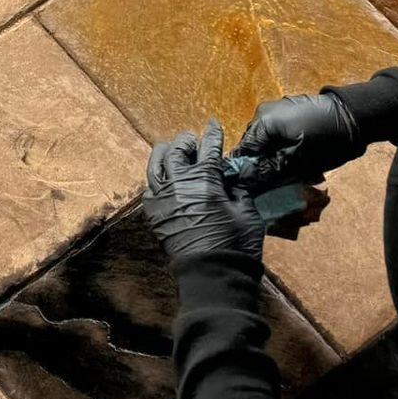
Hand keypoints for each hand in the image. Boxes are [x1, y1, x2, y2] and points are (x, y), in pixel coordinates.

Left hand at [144, 119, 264, 262]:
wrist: (211, 274)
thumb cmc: (236, 245)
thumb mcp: (247, 214)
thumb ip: (240, 189)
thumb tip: (238, 174)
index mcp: (205, 180)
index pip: (209, 149)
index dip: (212, 135)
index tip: (213, 124)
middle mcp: (179, 183)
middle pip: (177, 152)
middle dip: (185, 142)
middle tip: (192, 139)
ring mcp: (162, 197)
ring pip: (156, 164)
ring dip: (165, 153)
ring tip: (171, 149)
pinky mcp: (153, 213)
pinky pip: (150, 188)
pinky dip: (156, 179)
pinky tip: (162, 178)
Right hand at [231, 93, 363, 188]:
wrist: (352, 116)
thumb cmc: (326, 139)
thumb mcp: (299, 158)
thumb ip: (271, 167)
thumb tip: (248, 178)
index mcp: (263, 123)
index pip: (244, 149)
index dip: (246, 168)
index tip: (253, 185)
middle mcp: (263, 113)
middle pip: (253, 143)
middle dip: (260, 161)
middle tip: (273, 180)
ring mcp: (275, 109)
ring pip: (264, 138)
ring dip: (271, 153)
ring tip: (286, 168)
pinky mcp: (287, 110)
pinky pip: (275, 130)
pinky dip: (280, 143)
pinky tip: (292, 153)